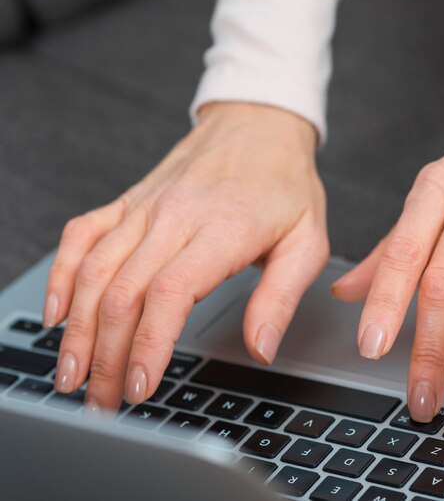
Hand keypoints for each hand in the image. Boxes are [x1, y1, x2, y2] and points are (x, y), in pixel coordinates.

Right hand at [44, 102, 327, 411]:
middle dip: (106, 355)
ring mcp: (146, 205)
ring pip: (95, 269)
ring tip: (71, 372)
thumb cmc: (285, 180)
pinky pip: (83, 233)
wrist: (259, 123)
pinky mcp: (130, 198)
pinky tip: (58, 310)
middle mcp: (175, 215)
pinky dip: (64, 273)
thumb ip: (282, 296)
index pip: (171, 294)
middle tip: (103, 400)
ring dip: (77, 327)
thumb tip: (261, 348)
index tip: (141, 386)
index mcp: (223, 228)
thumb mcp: (307, 239)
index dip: (148, 346)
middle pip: (123, 292)